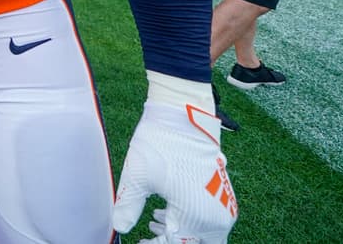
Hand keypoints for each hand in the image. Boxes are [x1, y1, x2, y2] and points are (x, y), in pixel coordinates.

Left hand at [112, 72, 236, 242]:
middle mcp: (217, 216)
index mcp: (196, 215)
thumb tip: (118, 228)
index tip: (137, 242)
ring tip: (153, 222)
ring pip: (204, 235)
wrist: (183, 112)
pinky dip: (190, 222)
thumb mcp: (137, 176)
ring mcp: (224, 205)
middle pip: (193, 243)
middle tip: (147, 236)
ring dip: (180, 234)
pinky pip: (209, 221)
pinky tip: (166, 212)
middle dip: (170, 241)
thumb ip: (128, 207)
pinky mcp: (223, 194)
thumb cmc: (159, 141)